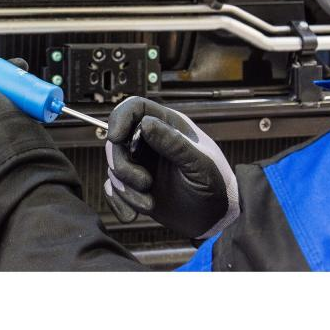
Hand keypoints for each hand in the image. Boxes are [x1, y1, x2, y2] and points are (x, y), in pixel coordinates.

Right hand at [103, 97, 239, 238]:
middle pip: (117, 141)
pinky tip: (133, 213)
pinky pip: (112, 189)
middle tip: (145, 183)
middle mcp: (150, 142)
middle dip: (124, 165)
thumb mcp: (200, 164)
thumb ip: (175, 143)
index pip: (134, 108)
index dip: (120, 118)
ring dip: (126, 190)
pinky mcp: (133, 186)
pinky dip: (118, 202)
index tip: (116, 138)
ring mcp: (140, 164)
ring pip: (114, 168)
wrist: (216, 221)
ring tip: (148, 204)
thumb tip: (146, 123)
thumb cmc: (217, 187)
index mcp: (168, 126)